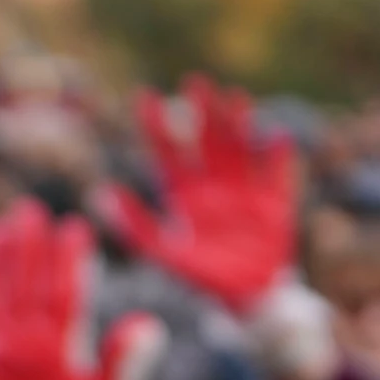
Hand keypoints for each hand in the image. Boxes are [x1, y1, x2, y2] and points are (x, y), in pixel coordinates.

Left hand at [100, 76, 296, 314]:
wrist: (247, 298)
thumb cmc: (203, 277)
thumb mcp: (163, 254)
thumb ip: (136, 226)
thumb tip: (101, 194)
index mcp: (186, 195)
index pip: (168, 153)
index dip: (156, 127)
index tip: (144, 98)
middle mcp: (215, 187)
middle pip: (206, 142)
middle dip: (202, 113)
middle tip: (195, 82)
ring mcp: (246, 193)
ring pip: (240, 149)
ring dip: (237, 124)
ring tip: (234, 97)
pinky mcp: (274, 206)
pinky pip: (277, 177)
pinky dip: (278, 158)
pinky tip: (276, 136)